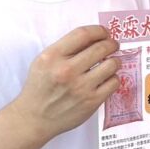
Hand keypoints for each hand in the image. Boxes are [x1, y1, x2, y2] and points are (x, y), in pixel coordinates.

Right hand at [7, 26, 121, 141]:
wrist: (34, 117)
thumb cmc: (40, 87)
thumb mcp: (44, 62)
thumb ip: (66, 49)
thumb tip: (96, 38)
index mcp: (52, 56)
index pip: (83, 34)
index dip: (99, 30)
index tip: (104, 33)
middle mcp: (66, 70)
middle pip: (101, 47)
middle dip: (111, 44)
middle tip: (112, 46)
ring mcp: (80, 87)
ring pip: (112, 64)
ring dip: (115, 61)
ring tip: (110, 63)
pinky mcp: (91, 101)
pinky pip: (114, 82)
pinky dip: (113, 78)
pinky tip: (107, 79)